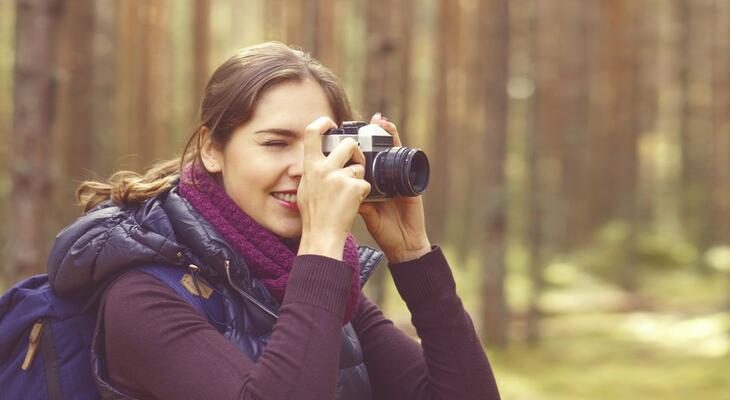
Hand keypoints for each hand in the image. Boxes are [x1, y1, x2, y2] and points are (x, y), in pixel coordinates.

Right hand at [297, 116, 371, 259]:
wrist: (322, 236)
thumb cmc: (313, 216)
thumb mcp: (305, 189)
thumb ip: (312, 172)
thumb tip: (314, 161)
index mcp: (309, 166)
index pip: (311, 132)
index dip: (323, 122)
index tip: (331, 123)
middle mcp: (323, 168)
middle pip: (348, 144)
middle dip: (356, 151)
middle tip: (356, 163)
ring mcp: (339, 177)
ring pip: (359, 167)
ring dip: (359, 178)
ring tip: (349, 194)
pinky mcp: (354, 188)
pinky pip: (365, 184)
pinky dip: (363, 194)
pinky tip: (353, 204)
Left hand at [358, 113, 430, 262]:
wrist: (403, 244)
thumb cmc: (384, 230)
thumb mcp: (365, 212)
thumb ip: (354, 199)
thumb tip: (336, 188)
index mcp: (374, 184)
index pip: (366, 161)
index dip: (360, 147)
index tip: (351, 134)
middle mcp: (386, 178)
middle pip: (380, 151)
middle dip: (374, 134)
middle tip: (367, 120)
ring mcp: (399, 178)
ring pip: (393, 151)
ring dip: (388, 134)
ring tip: (380, 120)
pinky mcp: (410, 181)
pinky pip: (405, 159)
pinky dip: (399, 145)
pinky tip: (394, 135)